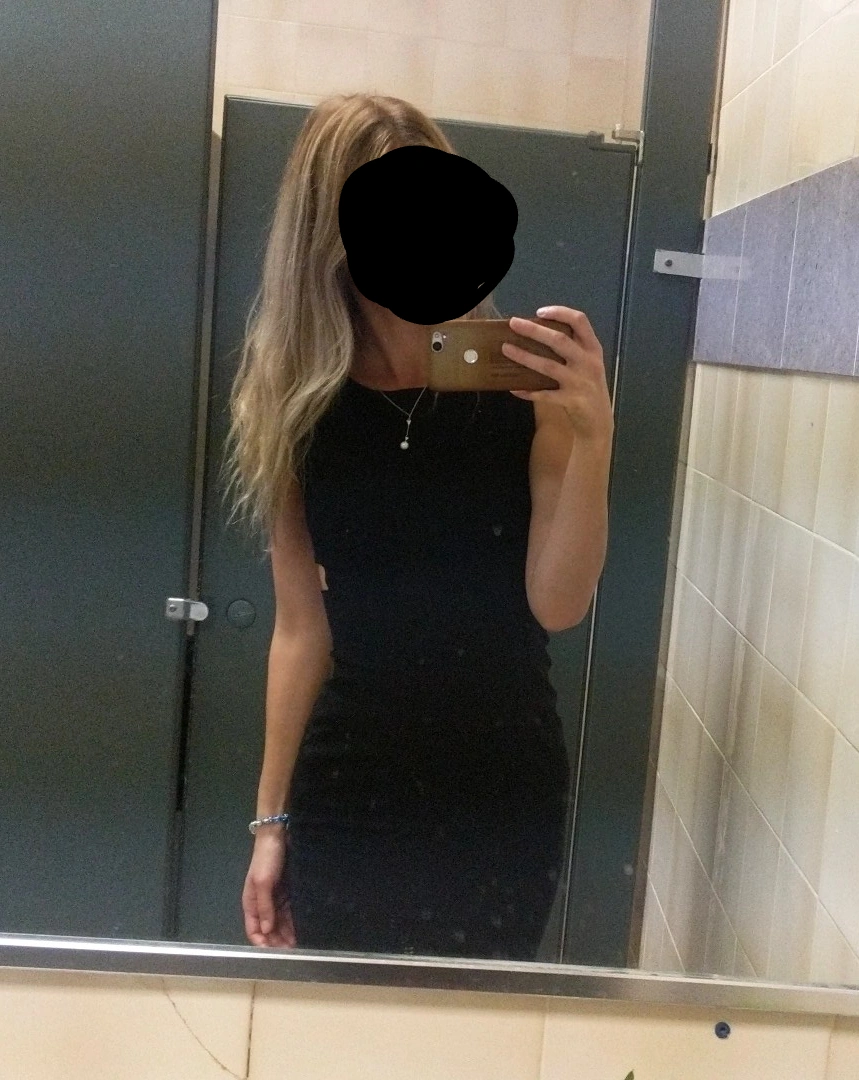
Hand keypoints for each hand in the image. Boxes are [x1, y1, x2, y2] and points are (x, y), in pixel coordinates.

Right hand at [242, 831, 295, 947]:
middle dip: (277, 941)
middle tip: (290, 952)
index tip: (273, 954)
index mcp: (251, 902)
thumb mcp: (263, 882)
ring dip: (286, 933)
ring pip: (280, 922)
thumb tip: (266, 930)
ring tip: (298, 945)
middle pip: (268, 929)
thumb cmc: (266, 859)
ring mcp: (275, 898)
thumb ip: (264, 907)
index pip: (253, 930)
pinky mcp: (286, 892)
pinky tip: (301, 929)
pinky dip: (293, 921)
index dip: (262, 943)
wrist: (278, 836)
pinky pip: (289, 911)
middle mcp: (262, 903)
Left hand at [501, 305, 613, 442]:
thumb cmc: (588, 389)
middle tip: (514, 323)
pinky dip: (528, 391)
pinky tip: (514, 388)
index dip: (560, 313)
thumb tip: (538, 336)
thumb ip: (573, 350)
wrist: (599, 422)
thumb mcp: (588, 365)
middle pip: (560, 340)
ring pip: (548, 365)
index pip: (580, 321)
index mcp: (593, 349)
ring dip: (525, 356)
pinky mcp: (572, 401)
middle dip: (534, 330)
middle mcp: (588, 363)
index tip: (539, 312)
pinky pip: (544, 394)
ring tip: (506, 349)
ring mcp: (580, 382)